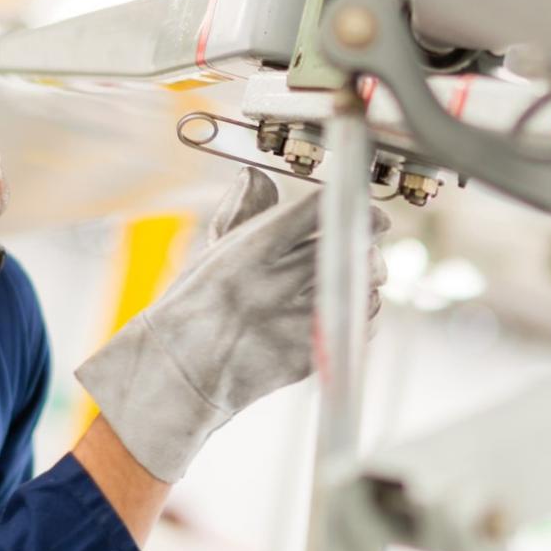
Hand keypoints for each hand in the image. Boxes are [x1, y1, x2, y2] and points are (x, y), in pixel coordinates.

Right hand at [75, 168, 388, 482]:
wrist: (177, 373)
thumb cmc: (195, 308)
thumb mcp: (215, 251)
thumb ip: (245, 213)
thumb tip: (256, 176)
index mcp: (250, 251)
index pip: (319, 211)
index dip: (356, 206)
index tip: (372, 212)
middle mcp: (273, 285)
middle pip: (350, 249)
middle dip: (368, 242)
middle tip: (368, 240)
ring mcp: (291, 323)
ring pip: (362, 288)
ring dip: (367, 278)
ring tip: (352, 275)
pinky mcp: (305, 356)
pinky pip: (356, 325)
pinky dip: (360, 312)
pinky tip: (343, 306)